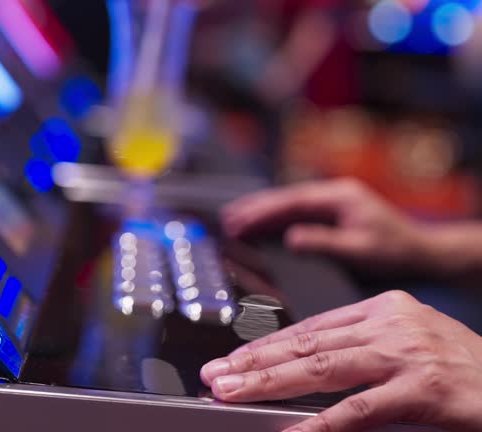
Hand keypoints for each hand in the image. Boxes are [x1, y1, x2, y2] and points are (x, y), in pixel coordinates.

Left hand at [201, 291, 481, 431]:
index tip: (232, 359)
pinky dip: (319, 424)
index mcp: (384, 308)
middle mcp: (391, 323)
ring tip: (232, 393)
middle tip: (216, 375)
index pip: (310, 327)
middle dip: (255, 362)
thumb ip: (358, 351)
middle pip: (306, 344)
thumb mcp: (408, 347)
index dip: (266, 346)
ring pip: (322, 368)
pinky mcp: (424, 389)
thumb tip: (299, 369)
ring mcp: (407, 353)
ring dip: (269, 383)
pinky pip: (358, 410)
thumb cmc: (465, 373)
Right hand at [223, 178, 427, 272]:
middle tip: (226, 218)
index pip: (293, 201)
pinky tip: (260, 225)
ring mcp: (334, 202)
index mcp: (341, 195)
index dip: (263, 210)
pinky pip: (298, 213)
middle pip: (286, 197)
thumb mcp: (361, 250)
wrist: (424, 254)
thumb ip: (325, 243)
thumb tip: (290, 238)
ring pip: (289, 204)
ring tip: (234, 220)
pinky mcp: (333, 213)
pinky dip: (276, 218)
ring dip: (262, 211)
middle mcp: (335, 193)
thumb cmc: (397, 252)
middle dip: (255, 208)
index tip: (239, 220)